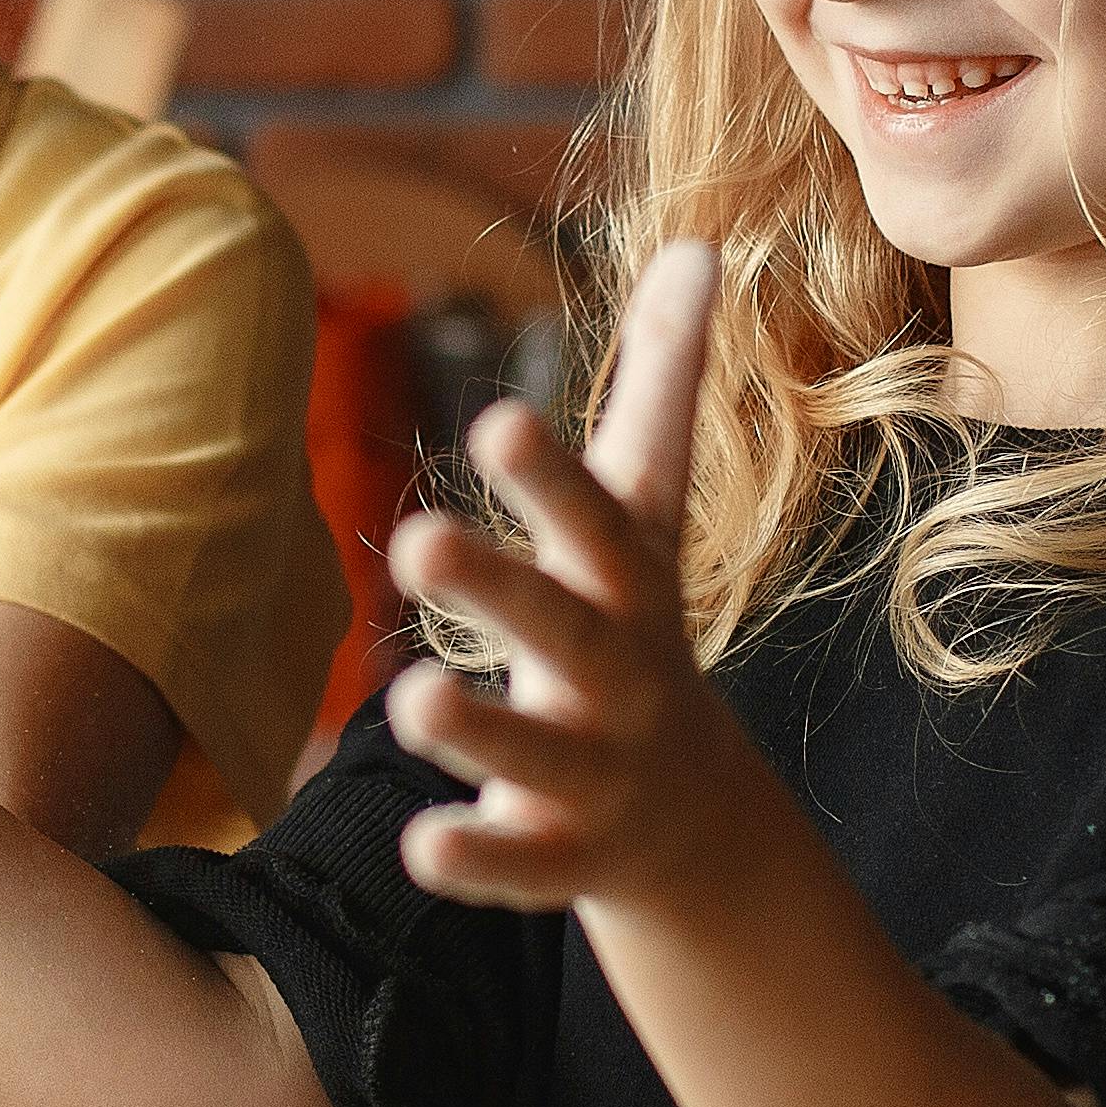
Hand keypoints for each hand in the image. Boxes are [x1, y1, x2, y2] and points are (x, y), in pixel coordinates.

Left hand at [380, 240, 746, 916]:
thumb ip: (664, 385)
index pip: (599, 520)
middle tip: (414, 539)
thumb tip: (699, 242)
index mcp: (627, 587)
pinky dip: (478, 861)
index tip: (500, 417)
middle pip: (565, 629)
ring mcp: (598, 773)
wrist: (694, 818)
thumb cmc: (638, 624)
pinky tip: (423, 848)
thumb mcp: (649, 512)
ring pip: (541, 753)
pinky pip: (521, 864)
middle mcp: (622, 677)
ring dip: (480, 731)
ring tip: (406, 702)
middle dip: (499, 590)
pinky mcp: (560, 855)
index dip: (553, 478)